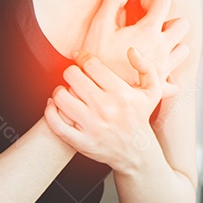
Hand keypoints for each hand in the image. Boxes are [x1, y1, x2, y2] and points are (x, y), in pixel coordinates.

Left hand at [44, 48, 166, 171]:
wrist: (136, 152)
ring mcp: (92, 126)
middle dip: (71, 72)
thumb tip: (132, 50)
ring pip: (60, 96)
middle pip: (72, 76)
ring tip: (66, 92)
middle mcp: (106, 108)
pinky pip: (55, 122)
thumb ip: (146, 67)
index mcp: (121, 93)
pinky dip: (49, 111)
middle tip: (74, 77)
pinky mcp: (81, 141)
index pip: (91, 65)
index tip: (79, 58)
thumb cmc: (140, 117)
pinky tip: (54, 106)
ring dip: (59, 91)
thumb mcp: (152, 91)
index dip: (82, 57)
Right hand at [76, 0, 188, 92]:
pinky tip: (156, 72)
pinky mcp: (159, 87)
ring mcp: (163, 68)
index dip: (152, 0)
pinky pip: (174, 82)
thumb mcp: (98, 25)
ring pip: (183, 51)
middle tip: (153, 26)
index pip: (164, 3)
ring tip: (157, 46)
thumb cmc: (96, 58)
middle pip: (182, 25)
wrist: (94, 90)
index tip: (141, 7)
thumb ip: (111, 3)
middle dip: (169, 20)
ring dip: (174, 45)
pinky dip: (169, 76)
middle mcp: (161, 48)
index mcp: (148, 31)